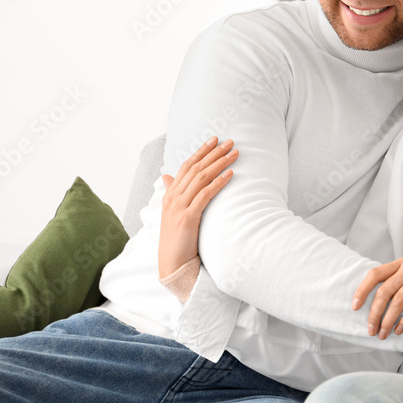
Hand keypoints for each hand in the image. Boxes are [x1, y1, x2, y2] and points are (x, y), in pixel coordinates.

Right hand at [158, 136, 236, 277]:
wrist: (172, 262)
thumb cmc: (177, 238)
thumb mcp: (173, 212)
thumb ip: (172, 192)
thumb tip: (168, 176)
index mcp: (170, 194)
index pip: (186, 166)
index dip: (201, 152)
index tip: (214, 140)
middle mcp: (173, 197)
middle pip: (195, 168)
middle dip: (213, 153)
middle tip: (230, 142)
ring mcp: (179, 206)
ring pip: (201, 178)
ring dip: (219, 163)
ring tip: (234, 153)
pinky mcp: (188, 217)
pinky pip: (205, 194)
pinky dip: (218, 182)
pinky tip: (230, 174)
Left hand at [352, 248, 402, 339]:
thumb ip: (399, 277)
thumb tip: (380, 299)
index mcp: (401, 262)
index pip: (374, 274)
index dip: (362, 291)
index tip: (354, 307)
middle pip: (384, 291)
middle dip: (374, 313)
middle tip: (370, 329)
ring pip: (398, 300)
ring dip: (387, 320)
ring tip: (383, 334)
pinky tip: (400, 330)